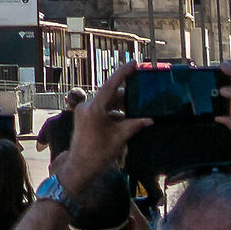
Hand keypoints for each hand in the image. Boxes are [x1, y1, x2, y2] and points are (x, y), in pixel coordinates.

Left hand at [53, 64, 152, 199]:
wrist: (80, 166)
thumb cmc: (99, 153)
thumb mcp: (119, 138)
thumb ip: (134, 125)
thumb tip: (150, 119)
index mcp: (94, 109)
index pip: (110, 86)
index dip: (123, 73)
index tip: (133, 63)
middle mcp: (87, 106)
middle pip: (109, 95)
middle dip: (125, 96)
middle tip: (141, 92)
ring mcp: (83, 111)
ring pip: (106, 103)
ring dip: (120, 106)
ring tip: (136, 108)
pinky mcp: (83, 116)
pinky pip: (101, 110)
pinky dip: (113, 113)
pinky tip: (125, 119)